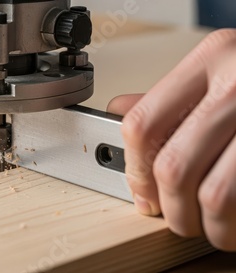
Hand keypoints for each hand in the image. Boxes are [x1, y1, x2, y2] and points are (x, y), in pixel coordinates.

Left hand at [108, 29, 235, 250]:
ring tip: (208, 227)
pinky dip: (234, 225)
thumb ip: (170, 99)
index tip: (142, 193)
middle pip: (174, 167)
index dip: (135, 170)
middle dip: (170, 208)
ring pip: (213, 195)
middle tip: (174, 218)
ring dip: (205, 225)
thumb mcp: (218, 74)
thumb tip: (119, 109)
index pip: (143, 124)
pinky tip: (233, 222)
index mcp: (212, 58)